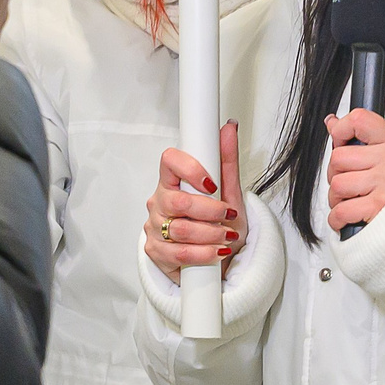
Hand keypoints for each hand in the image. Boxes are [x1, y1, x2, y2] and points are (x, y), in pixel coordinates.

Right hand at [143, 121, 244, 284]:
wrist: (219, 256)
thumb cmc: (220, 222)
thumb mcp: (229, 192)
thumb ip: (226, 161)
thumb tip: (229, 128)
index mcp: (172, 181)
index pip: (169, 161)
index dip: (189, 169)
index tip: (211, 184)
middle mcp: (159, 202)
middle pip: (177, 202)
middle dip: (210, 211)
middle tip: (227, 215)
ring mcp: (154, 227)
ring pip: (180, 230)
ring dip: (211, 235)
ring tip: (225, 236)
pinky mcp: (156, 252)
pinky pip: (179, 254)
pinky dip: (204, 254)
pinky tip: (215, 252)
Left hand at [325, 110, 384, 234]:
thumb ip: (362, 138)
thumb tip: (333, 123)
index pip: (360, 120)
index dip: (341, 130)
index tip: (340, 143)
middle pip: (338, 158)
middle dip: (336, 174)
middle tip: (349, 183)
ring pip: (337, 185)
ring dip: (337, 199)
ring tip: (351, 201)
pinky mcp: (379, 206)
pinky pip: (341, 210)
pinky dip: (337, 219)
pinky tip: (347, 218)